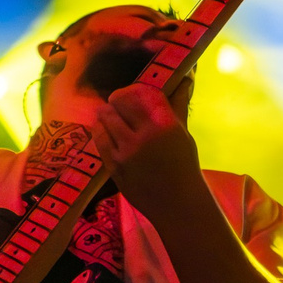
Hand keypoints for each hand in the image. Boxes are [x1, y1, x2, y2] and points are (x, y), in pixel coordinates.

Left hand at [91, 80, 207, 217]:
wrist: (178, 205)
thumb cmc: (184, 167)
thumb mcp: (183, 135)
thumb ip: (178, 105)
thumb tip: (184, 78)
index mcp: (166, 125)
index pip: (140, 92)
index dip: (133, 90)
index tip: (133, 93)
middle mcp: (145, 136)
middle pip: (119, 101)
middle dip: (117, 100)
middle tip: (119, 103)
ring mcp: (127, 152)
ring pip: (105, 117)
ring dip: (107, 113)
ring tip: (112, 117)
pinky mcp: (114, 165)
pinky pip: (99, 137)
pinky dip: (101, 130)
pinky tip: (107, 131)